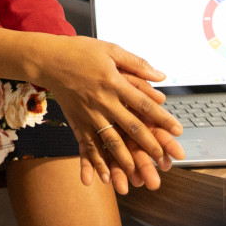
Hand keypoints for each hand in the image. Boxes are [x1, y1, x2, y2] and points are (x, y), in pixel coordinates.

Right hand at [32, 37, 184, 193]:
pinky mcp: (76, 121)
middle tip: (163, 160)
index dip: (162, 118)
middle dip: (149, 145)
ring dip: (126, 159)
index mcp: (114, 82)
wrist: (48, 59)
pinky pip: (88, 145)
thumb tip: (161, 75)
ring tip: (139, 174)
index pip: (144, 104)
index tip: (177, 131)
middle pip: (131, 127)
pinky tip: (105, 176)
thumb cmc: (81, 51)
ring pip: (111, 140)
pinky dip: (96, 161)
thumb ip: (137, 63)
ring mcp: (89, 114)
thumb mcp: (111, 49)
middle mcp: (103, 101)